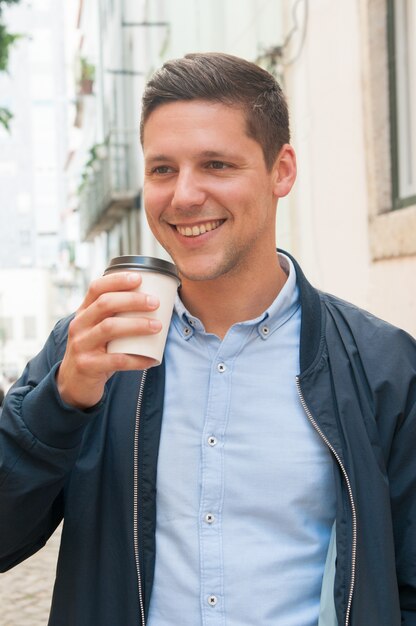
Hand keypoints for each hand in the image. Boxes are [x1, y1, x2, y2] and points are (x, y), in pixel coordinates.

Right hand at [56, 272, 161, 408]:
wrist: (73, 383)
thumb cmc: (95, 350)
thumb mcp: (97, 328)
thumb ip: (114, 315)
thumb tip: (154, 301)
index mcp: (84, 312)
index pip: (96, 288)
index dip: (117, 280)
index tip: (139, 277)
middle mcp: (79, 325)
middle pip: (105, 304)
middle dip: (132, 300)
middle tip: (155, 302)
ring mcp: (81, 345)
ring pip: (109, 328)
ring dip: (136, 325)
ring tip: (157, 326)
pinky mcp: (88, 366)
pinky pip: (116, 360)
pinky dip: (136, 359)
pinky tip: (151, 359)